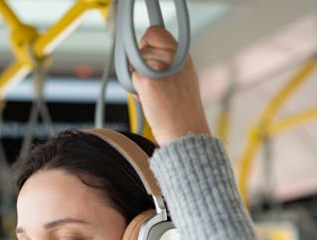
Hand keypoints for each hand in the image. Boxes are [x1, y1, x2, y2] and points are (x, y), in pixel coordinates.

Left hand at [130, 26, 210, 145]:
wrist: (186, 132)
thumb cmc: (183, 111)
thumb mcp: (183, 78)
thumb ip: (168, 62)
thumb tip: (144, 55)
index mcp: (182, 54)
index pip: (154, 32)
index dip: (147, 44)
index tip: (150, 60)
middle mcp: (171, 56)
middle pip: (140, 49)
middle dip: (141, 65)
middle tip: (156, 85)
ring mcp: (159, 67)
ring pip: (134, 64)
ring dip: (138, 79)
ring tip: (154, 95)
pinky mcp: (147, 81)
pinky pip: (130, 78)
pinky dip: (135, 90)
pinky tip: (148, 101)